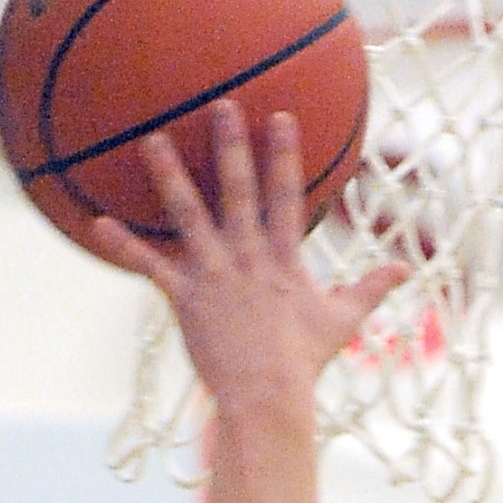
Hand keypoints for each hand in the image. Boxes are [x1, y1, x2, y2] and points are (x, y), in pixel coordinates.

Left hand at [89, 104, 403, 409]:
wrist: (268, 398)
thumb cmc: (304, 363)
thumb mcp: (343, 322)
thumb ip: (371, 289)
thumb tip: (405, 270)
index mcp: (283, 259)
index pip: (286, 197)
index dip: (283, 156)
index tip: (280, 116)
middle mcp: (248, 256)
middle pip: (237, 191)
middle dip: (230, 146)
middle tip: (219, 104)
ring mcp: (214, 274)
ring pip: (188, 214)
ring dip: (169, 175)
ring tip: (150, 139)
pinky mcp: (185, 298)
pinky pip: (149, 266)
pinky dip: (124, 246)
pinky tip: (97, 223)